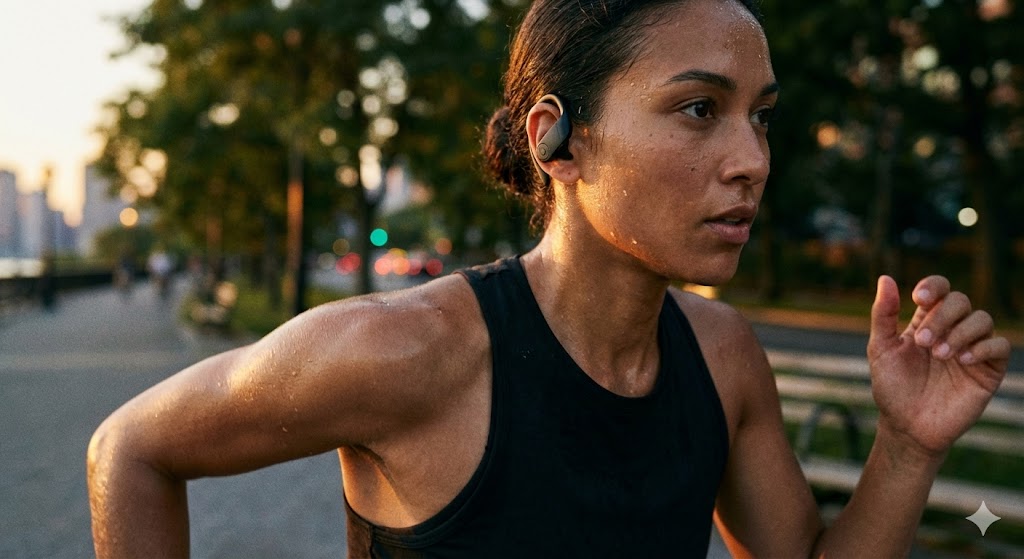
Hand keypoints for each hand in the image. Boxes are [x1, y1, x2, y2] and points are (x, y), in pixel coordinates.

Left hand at [867, 275, 1009, 457]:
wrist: (908, 426)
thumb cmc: (892, 388)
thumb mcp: (881, 349)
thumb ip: (883, 314)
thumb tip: (885, 278)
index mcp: (926, 322)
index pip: (939, 290)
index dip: (933, 286)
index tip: (920, 298)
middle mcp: (951, 330)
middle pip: (960, 300)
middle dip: (942, 316)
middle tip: (924, 342)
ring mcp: (972, 348)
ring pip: (982, 319)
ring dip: (961, 332)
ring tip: (941, 355)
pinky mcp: (988, 370)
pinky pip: (1000, 346)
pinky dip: (983, 347)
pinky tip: (963, 361)